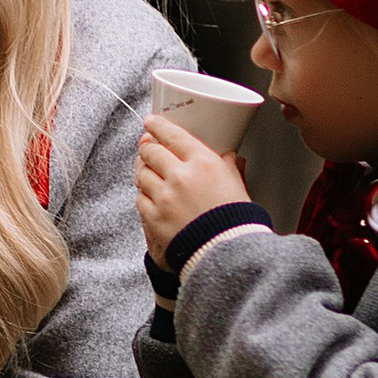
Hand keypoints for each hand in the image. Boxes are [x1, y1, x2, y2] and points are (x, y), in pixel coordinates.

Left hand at [134, 116, 249, 263]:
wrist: (227, 255)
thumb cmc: (236, 222)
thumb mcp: (238, 186)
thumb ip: (230, 166)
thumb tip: (229, 155)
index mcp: (203, 163)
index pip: (173, 135)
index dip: (157, 125)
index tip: (151, 122)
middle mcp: (180, 176)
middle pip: (150, 151)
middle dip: (147, 147)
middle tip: (147, 145)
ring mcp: (164, 197)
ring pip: (141, 174)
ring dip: (143, 170)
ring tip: (149, 171)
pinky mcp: (153, 217)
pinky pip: (139, 199)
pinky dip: (144, 195)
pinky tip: (151, 196)